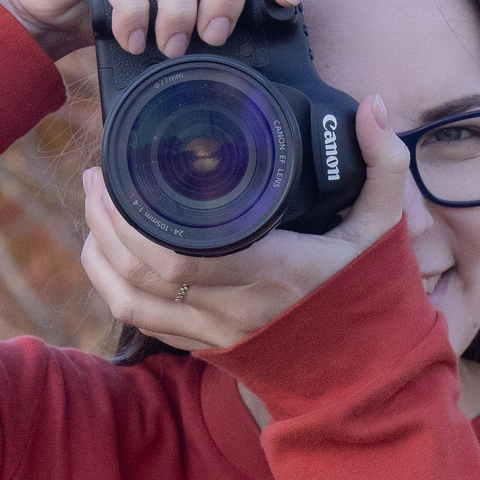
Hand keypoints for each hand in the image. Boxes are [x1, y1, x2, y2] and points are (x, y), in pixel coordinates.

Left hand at [78, 93, 414, 350]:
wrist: (371, 374)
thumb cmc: (374, 297)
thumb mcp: (385, 229)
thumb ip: (383, 164)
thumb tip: (371, 105)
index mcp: (273, 271)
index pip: (180, 252)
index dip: (133, 217)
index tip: (120, 171)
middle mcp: (236, 307)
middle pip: (141, 271)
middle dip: (105, 221)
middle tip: (98, 176)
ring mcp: (219, 332)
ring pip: (131, 301)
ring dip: (100, 256)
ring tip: (94, 209)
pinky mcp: (212, 348)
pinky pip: (145, 323)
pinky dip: (115, 289)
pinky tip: (107, 258)